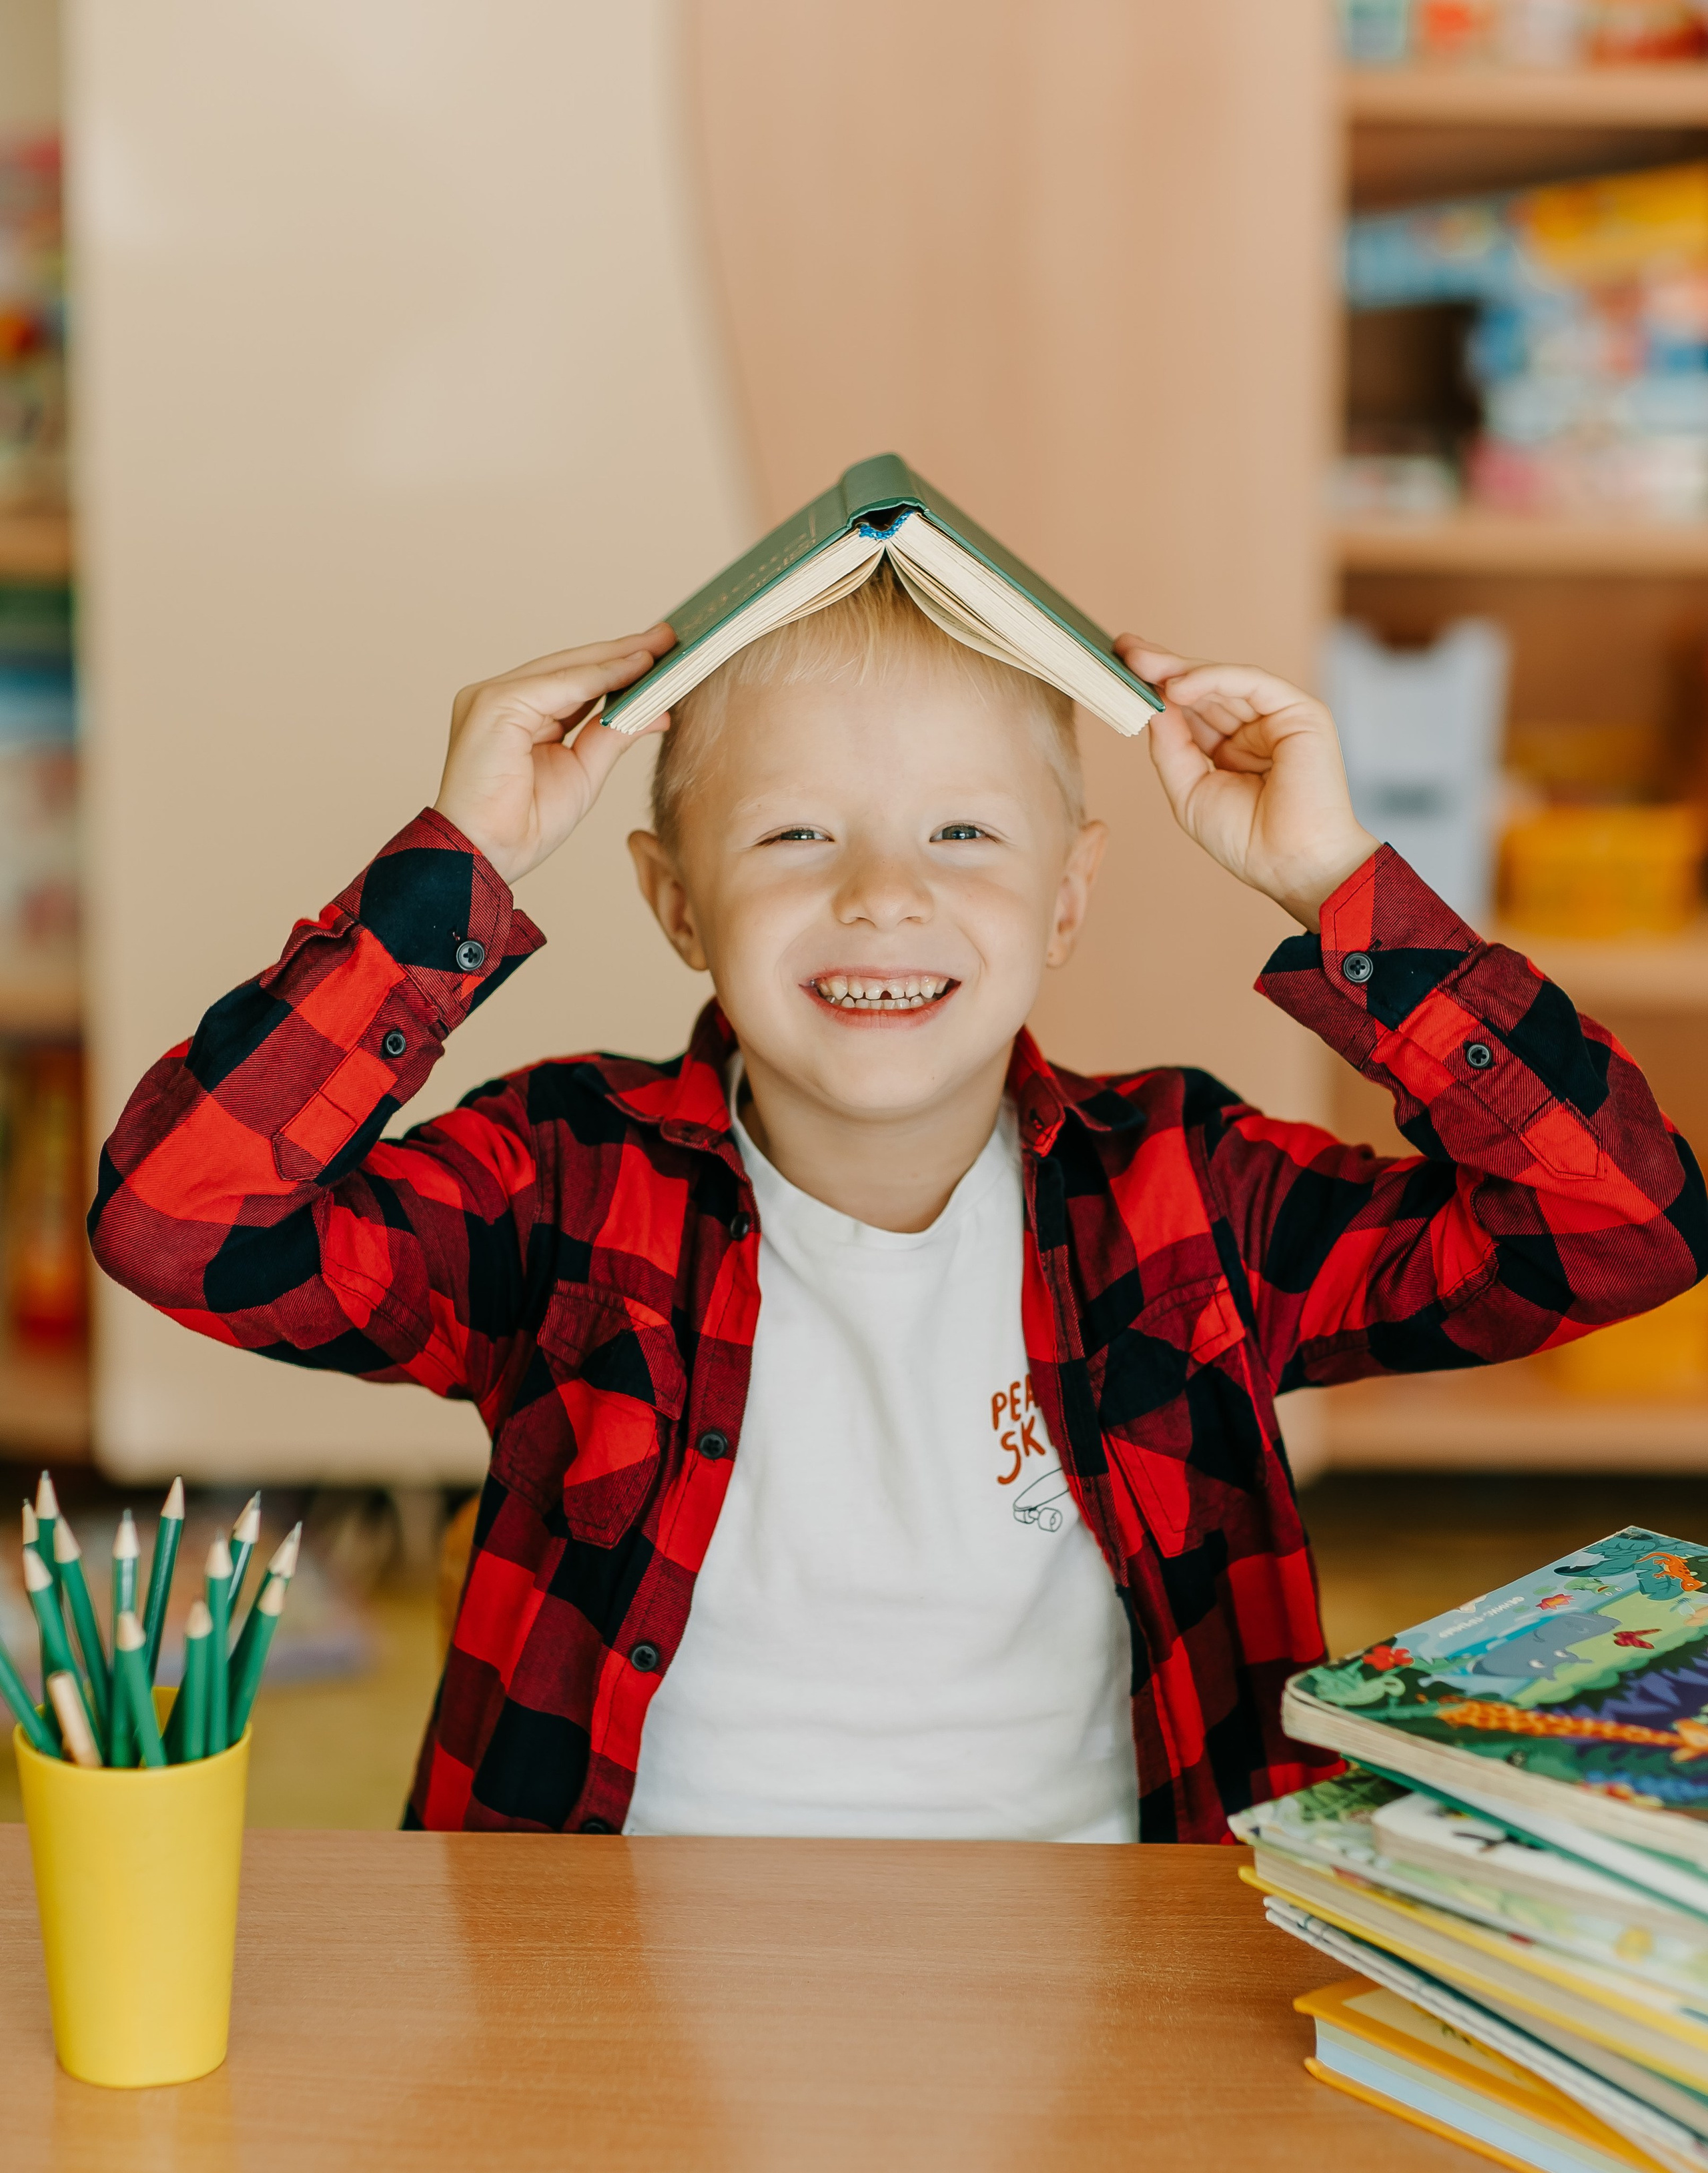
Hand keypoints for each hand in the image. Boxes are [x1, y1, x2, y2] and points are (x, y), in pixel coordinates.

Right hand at [433, 626, 676, 885]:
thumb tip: (657, 711)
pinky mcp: (495, 703)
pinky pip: (560, 684)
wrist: (486, 855)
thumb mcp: (583, 772)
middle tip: (669, 637)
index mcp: (514, 715)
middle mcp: (499, 698)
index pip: (572, 682)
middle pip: (571, 667)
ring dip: (617, 657)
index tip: (659, 655)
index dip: (616, 668)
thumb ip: (612, 735)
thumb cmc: (523, 825)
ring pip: (567, 668)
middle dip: (622, 652)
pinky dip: (600, 676)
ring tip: (660, 647)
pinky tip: (635, 668)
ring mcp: (492, 697)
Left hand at [1115, 638, 1377, 931]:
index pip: (1192, 709)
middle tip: (1123, 648)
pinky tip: (1176, 686)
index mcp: (1233, 749)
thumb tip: (1150, 703)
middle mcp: (1257, 728)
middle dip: (1162, 667)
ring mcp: (1279, 717)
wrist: (1291, 865)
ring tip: (1138, 662)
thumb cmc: (1246, 840)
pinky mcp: (1300, 711)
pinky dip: (1213, 679)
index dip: (1157, 689)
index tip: (1119, 669)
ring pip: (1223, 680)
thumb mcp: (1190, 790)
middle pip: (1204, 688)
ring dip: (1178, 669)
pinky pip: (1250, 682)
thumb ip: (1171, 746)